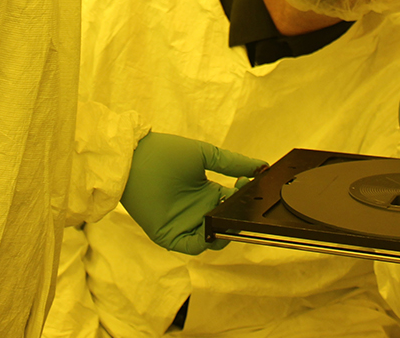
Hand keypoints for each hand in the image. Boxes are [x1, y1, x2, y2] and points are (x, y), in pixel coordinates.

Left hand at [119, 132, 266, 254]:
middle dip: (238, 217)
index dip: (245, 199)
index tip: (251, 186)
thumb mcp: (206, 155)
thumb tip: (262, 166)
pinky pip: (192, 245)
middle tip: (245, 207)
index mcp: (208, 192)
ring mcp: (185, 224)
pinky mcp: (170, 236)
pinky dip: (204, 241)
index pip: (234, 203)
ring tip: (229, 215)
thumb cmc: (167, 152)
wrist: (136, 157)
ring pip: (212, 238)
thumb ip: (233, 162)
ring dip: (224, 230)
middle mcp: (198, 210)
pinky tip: (211, 227)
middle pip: (226, 223)